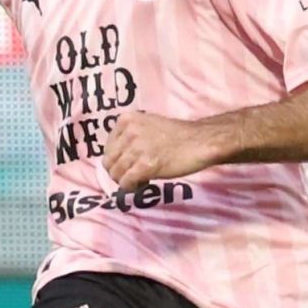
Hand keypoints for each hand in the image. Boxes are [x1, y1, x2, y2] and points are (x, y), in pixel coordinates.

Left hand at [103, 111, 225, 192]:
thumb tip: (113, 159)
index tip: (131, 163)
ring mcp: (137, 148)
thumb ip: (129, 136)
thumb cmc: (176, 136)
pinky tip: (145, 183)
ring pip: (116, 174)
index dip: (118, 160)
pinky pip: (126, 183)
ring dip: (127, 181)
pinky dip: (132, 187)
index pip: (107, 148)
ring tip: (142, 178)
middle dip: (120, 172)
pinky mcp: (146, 165)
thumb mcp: (147, 125)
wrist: (200, 142)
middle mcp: (129, 132)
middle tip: (135, 174)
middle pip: (109, 162)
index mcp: (126, 119)